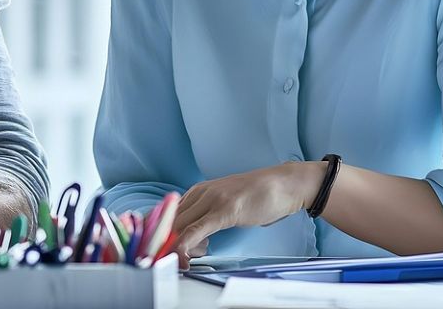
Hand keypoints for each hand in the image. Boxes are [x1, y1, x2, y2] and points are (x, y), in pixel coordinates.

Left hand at [173, 162, 325, 266]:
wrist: (283, 184)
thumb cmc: (258, 196)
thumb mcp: (225, 205)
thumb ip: (208, 218)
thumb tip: (194, 241)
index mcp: (198, 191)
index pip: (168, 213)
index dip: (161, 233)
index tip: (159, 248)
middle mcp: (200, 193)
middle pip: (169, 220)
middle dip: (166, 243)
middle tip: (171, 258)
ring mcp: (212, 200)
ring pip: (179, 225)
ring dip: (175, 247)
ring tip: (185, 259)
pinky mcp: (224, 210)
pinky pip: (197, 229)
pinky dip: (186, 245)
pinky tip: (184, 256)